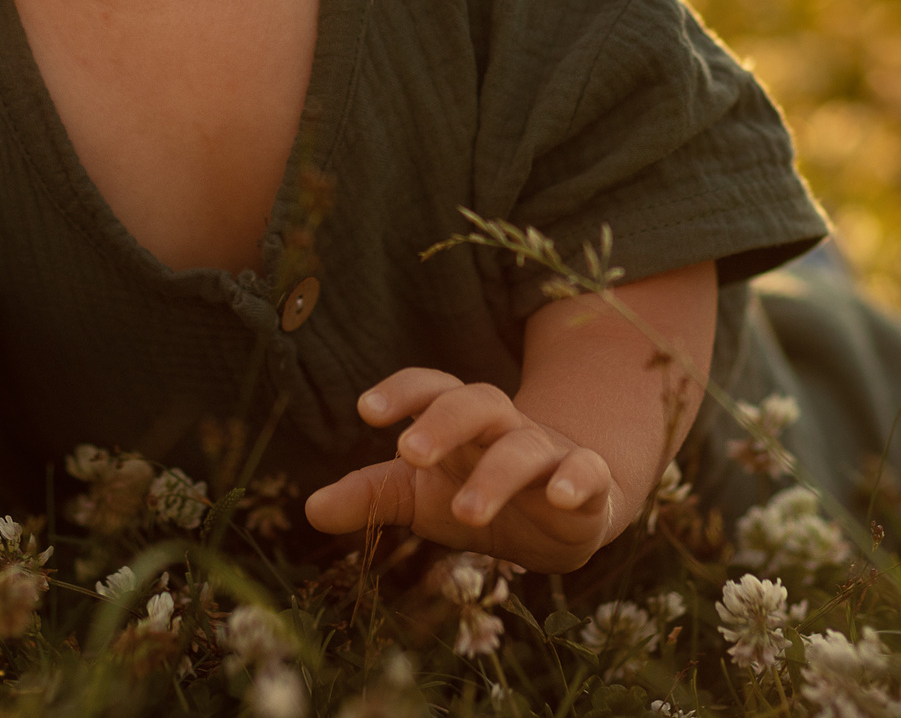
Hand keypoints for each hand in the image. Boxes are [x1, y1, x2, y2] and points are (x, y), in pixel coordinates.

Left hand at [303, 368, 621, 572]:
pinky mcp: (589, 483)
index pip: (431, 389)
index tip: (364, 409)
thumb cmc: (479, 489)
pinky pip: (587, 472)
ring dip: (497, 474)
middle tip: (409, 451)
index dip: (402, 392)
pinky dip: (577, 480)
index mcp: (459, 422)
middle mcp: (503, 426)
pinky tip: (561, 497)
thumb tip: (311, 509)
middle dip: (444, 422)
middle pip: (477, 402)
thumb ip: (372, 497)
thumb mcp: (422, 497)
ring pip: (524, 447)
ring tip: (467, 512)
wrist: (563, 511)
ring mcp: (548, 452)